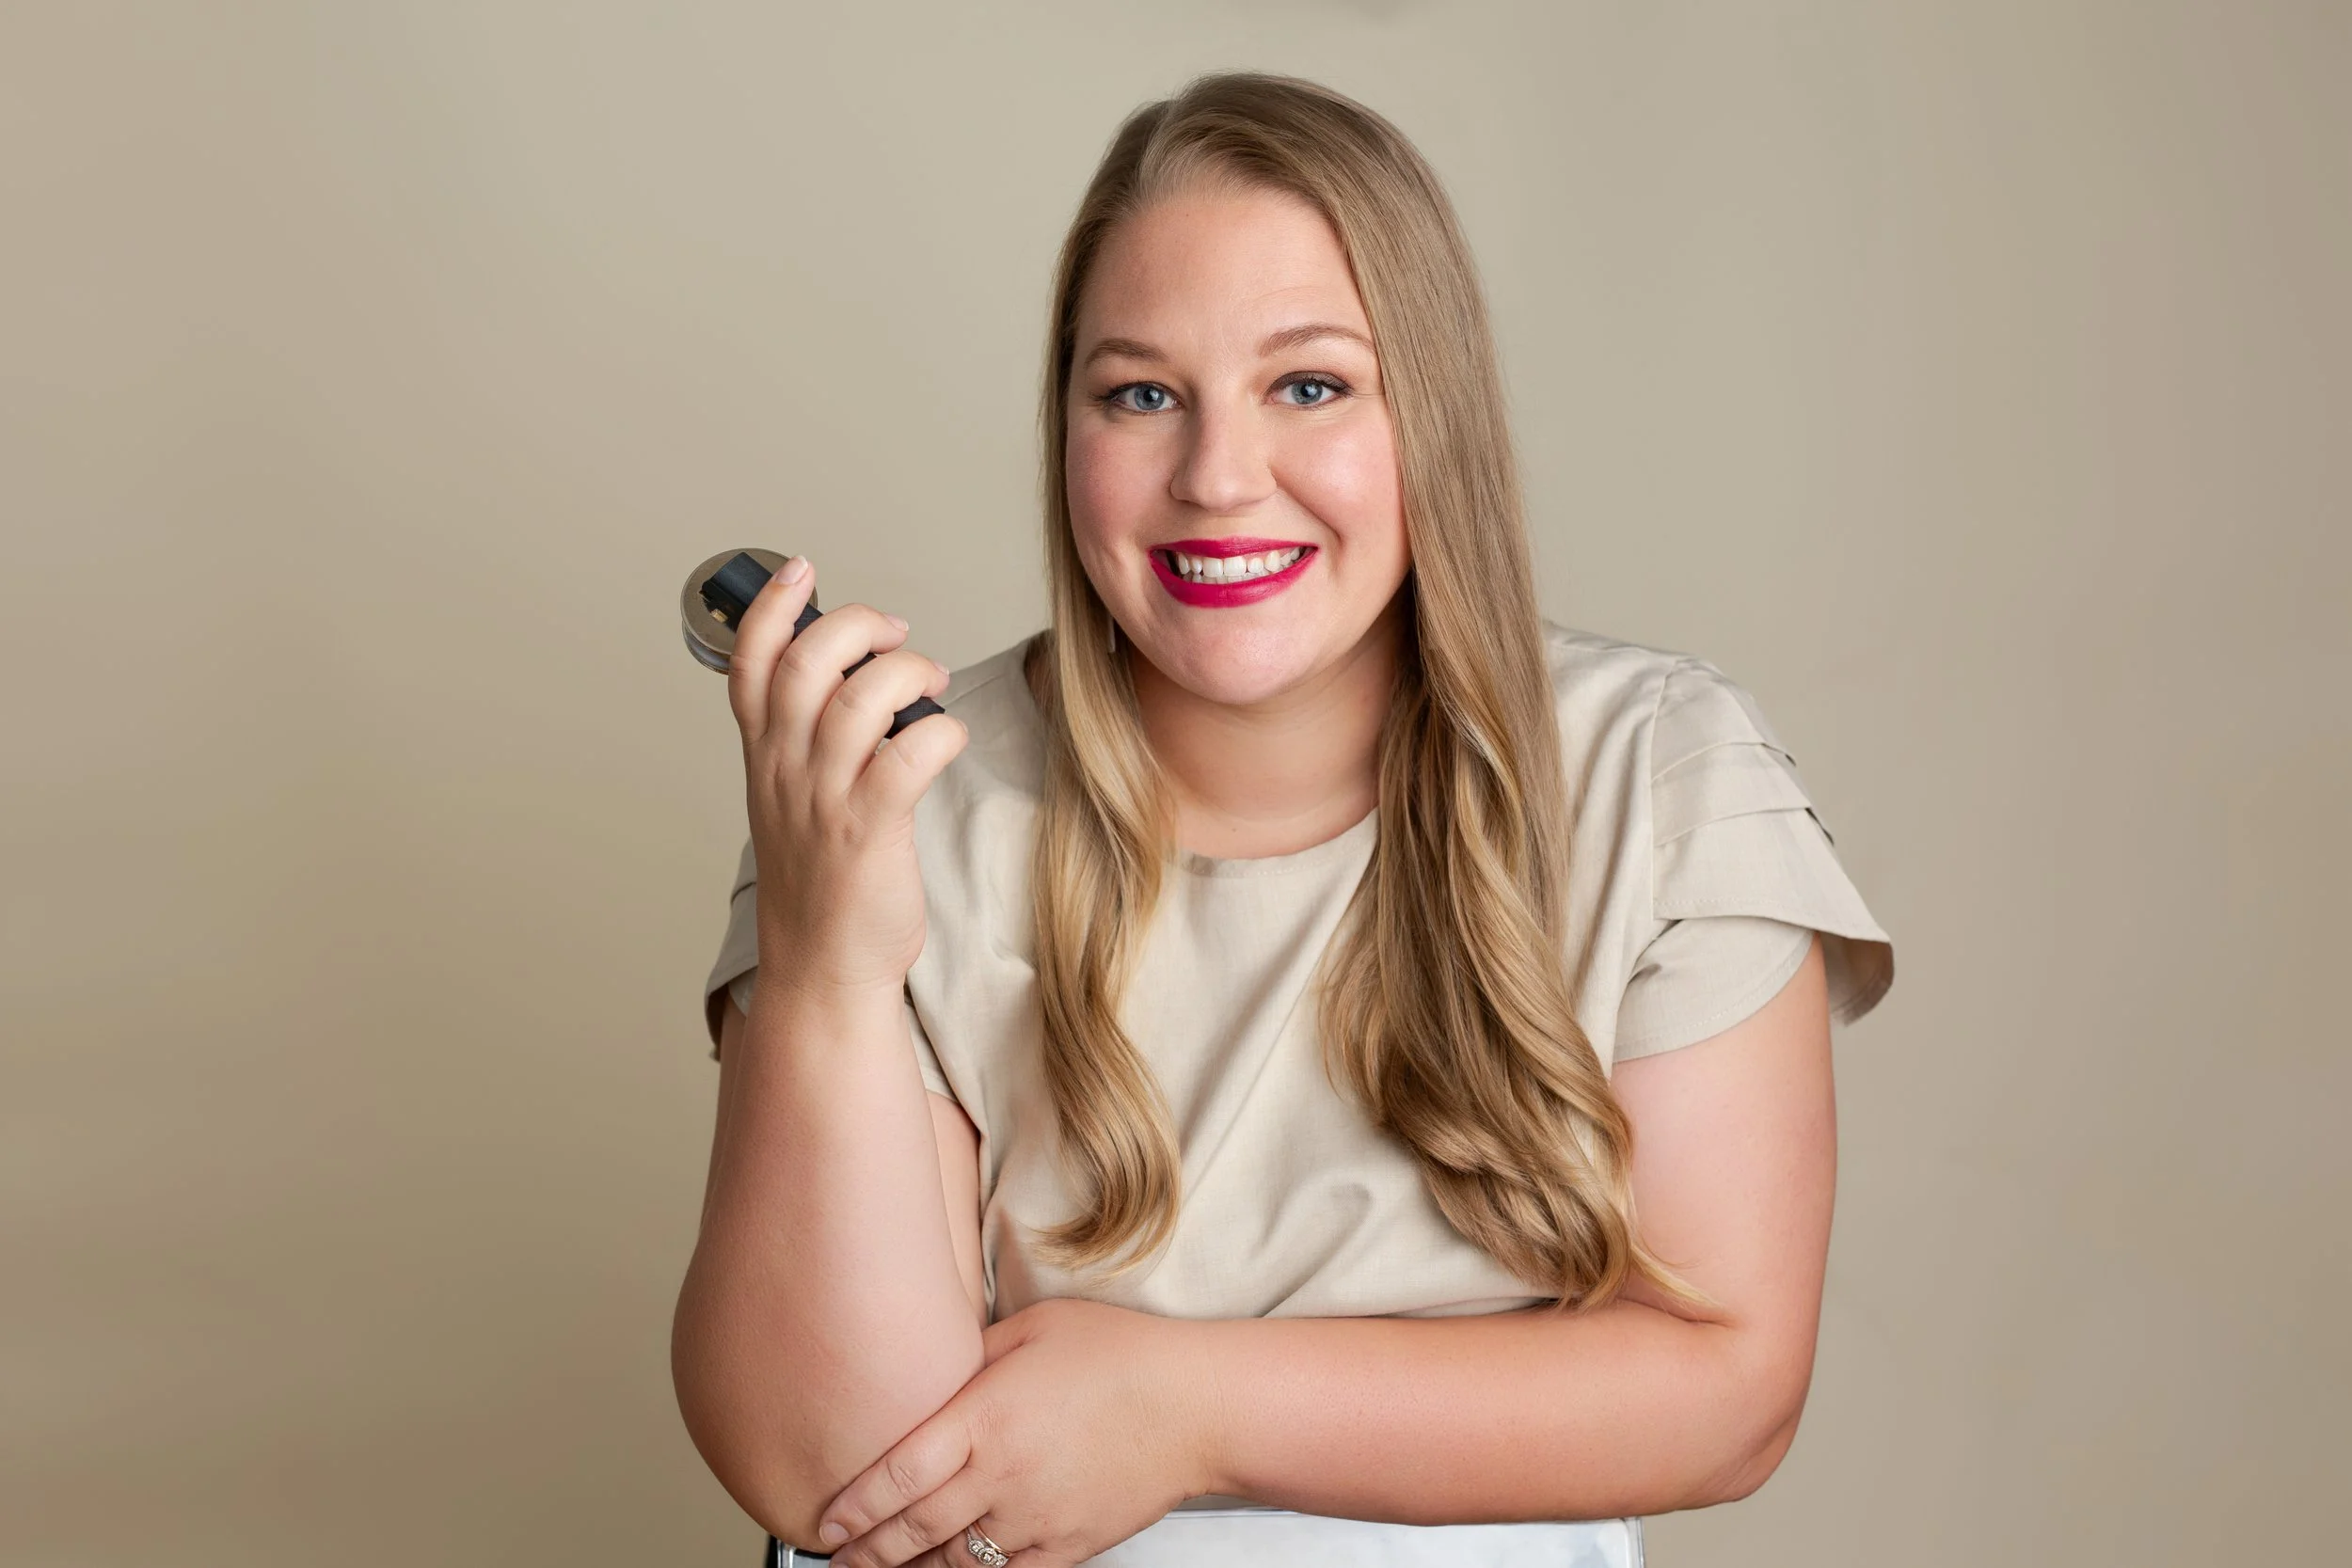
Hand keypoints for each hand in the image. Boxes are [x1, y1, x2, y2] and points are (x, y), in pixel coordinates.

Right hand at [727, 557, 966, 998]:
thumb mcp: (794, 800)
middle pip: (807, 664)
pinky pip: (908, 756)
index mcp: (764, 756)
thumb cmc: (824, 882)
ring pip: (859, 699)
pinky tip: (948, 740)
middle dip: (856, 626)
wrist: (824, 966)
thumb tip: (862, 678)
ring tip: (932, 681)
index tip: (799, 570)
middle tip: (896, 634)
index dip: (771, 607)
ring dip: (907, 673)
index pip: (751, 664)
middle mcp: (786, 769)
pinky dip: (939, 731)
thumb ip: (811, 740)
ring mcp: (824, 799)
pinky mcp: (869, 830)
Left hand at [813, 1297, 1219, 1567]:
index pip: (898, 1474)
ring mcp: (1035, 1518)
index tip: (825, 1523)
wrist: (1197, 1404)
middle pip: (913, 1529)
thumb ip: (973, 1352)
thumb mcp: (1034, 1327)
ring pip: (954, 1562)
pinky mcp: (1068, 1546)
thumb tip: (935, 1367)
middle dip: (867, 1550)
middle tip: (838, 1557)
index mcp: (986, 1417)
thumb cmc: (1122, 1354)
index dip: (853, 1506)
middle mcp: (1002, 1475)